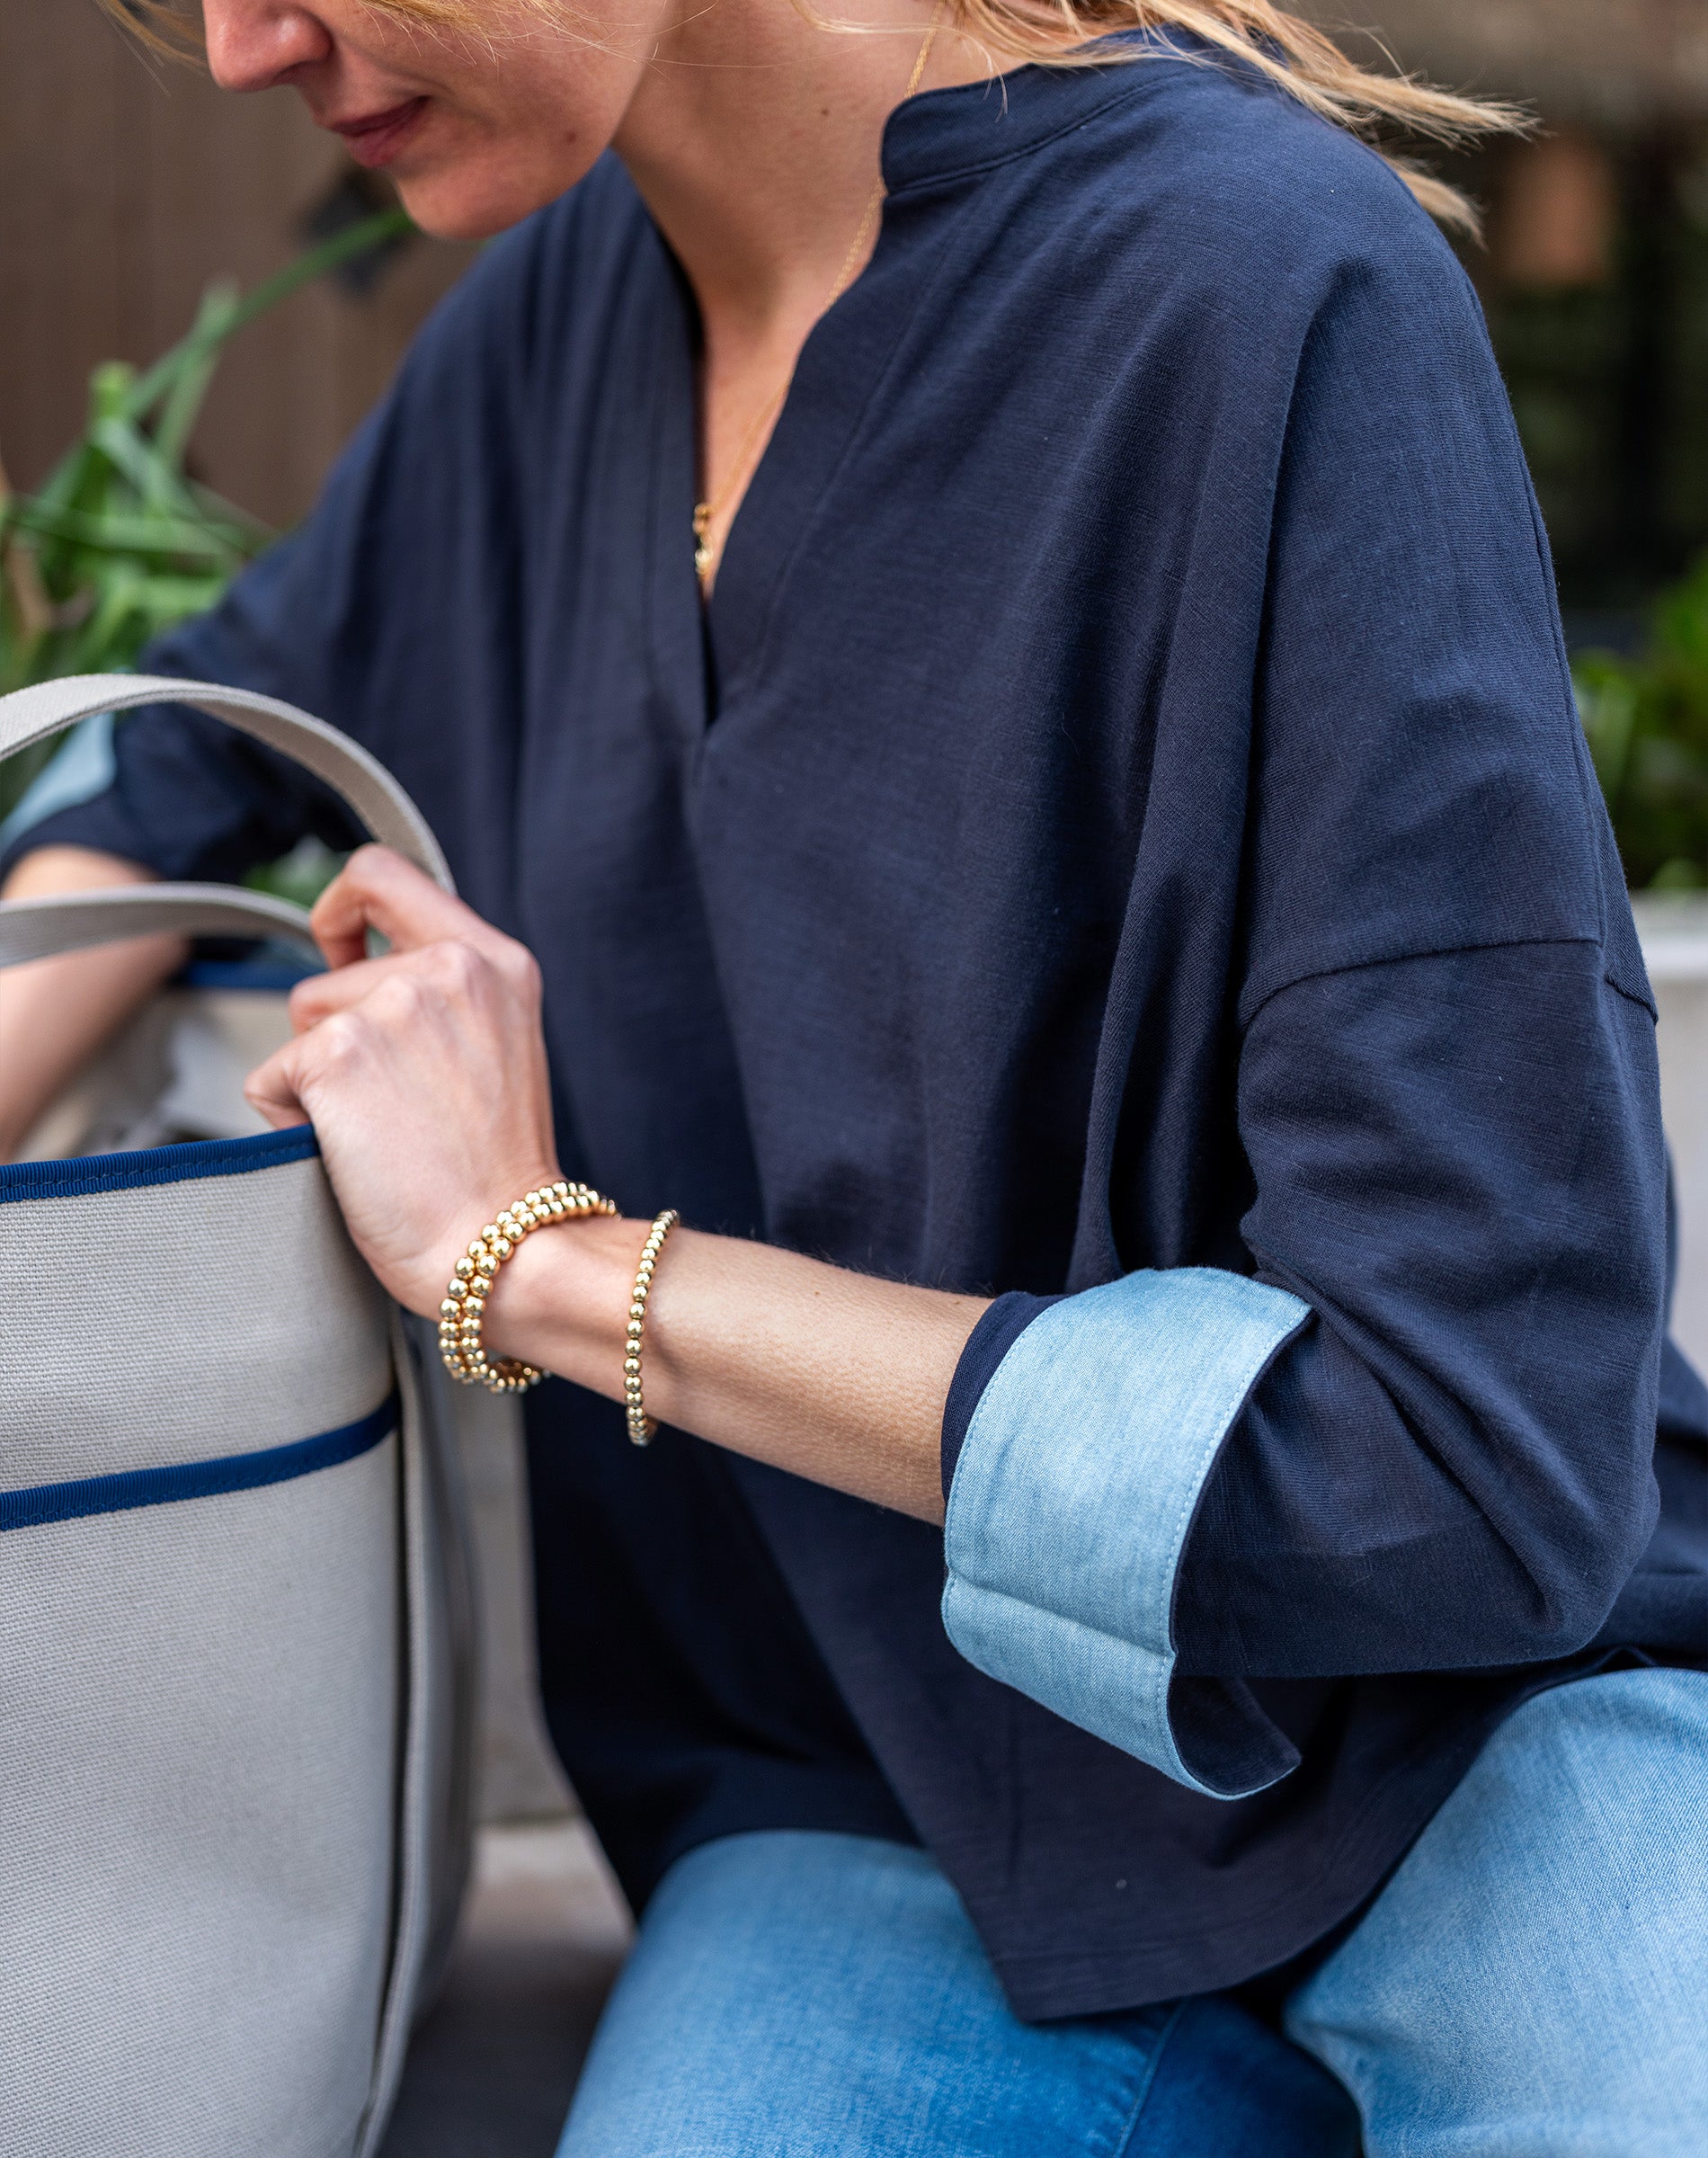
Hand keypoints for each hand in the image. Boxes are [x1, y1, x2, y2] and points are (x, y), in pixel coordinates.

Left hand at [244, 846, 562, 1315]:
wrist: (506, 1246)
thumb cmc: (495, 1173)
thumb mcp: (499, 1045)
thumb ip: (446, 992)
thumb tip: (358, 966)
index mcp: (497, 960)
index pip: (384, 873)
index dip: (344, 909)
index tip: (343, 953)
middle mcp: (451, 967)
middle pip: (330, 969)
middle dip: (336, 1035)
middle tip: (396, 1105)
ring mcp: (394, 1005)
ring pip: (301, 1021)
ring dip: (318, 1080)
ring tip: (384, 1134)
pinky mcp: (338, 1054)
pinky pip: (271, 1078)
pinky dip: (291, 1122)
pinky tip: (355, 1156)